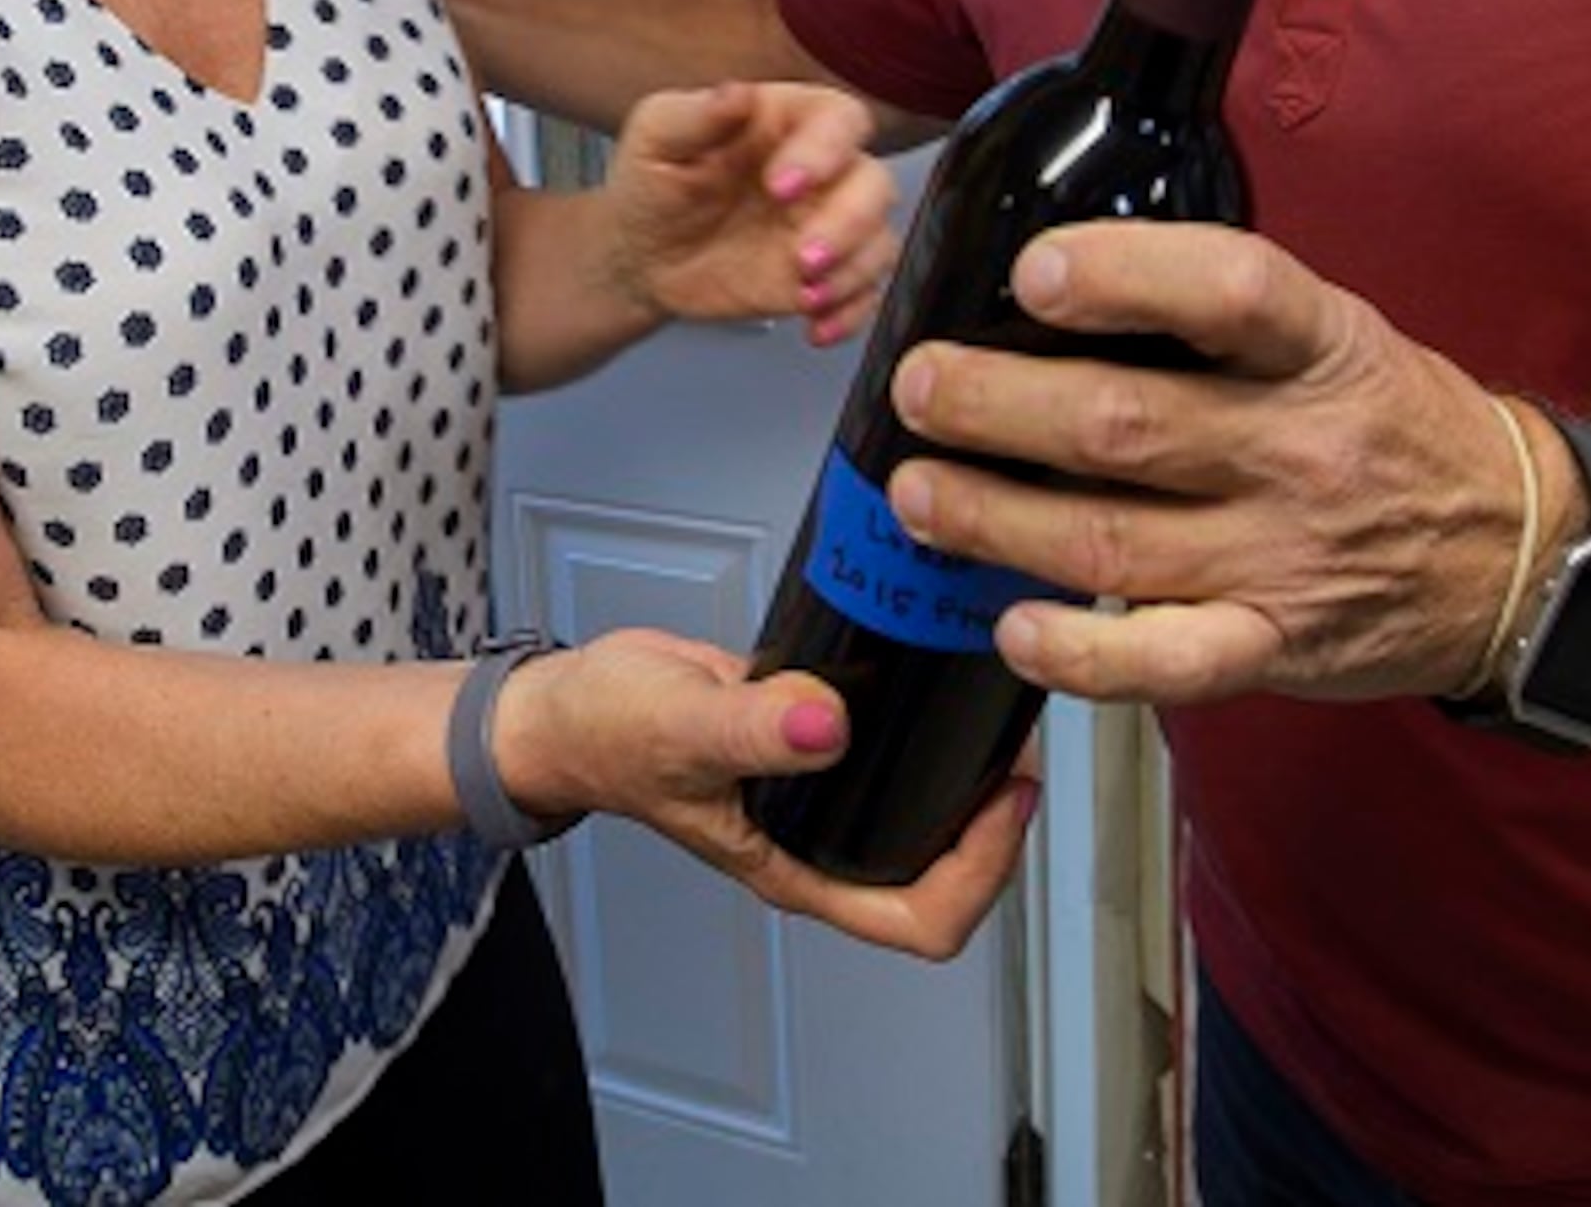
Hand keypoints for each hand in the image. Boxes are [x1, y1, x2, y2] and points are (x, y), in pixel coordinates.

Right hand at [502, 626, 1033, 960]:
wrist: (571, 702)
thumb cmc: (605, 737)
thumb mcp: (680, 729)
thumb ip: (753, 730)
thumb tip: (829, 725)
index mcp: (797, 869)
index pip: (917, 917)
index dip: (980, 872)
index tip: (1004, 798)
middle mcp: (821, 841)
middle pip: (945, 872)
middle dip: (996, 821)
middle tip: (1019, 749)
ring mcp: (822, 796)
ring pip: (927, 810)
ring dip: (970, 773)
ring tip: (1000, 712)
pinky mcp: (821, 742)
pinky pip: (896, 751)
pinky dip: (932, 726)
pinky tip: (946, 672)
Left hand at [601, 81, 898, 346]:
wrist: (639, 256)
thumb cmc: (652, 183)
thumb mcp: (656, 137)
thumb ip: (694, 115)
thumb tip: (736, 94)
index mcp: (786, 122)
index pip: (838, 119)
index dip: (825, 150)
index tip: (782, 185)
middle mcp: (820, 171)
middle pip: (873, 183)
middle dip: (849, 223)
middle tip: (803, 255)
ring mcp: (826, 225)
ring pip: (879, 240)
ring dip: (853, 271)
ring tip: (807, 294)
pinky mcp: (824, 276)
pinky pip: (863, 293)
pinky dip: (851, 313)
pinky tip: (816, 325)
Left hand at [883, 221, 1539, 705]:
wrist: (1515, 551)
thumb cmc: (1392, 426)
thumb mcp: (1334, 330)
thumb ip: (1215, 310)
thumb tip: (1055, 278)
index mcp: (1318, 346)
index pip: (1228, 289)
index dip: (1125, 278)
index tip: (1039, 272)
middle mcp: (1298, 448)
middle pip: (1125, 422)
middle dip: (996, 405)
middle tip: (921, 385)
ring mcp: (1283, 554)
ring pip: (1112, 540)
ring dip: (994, 519)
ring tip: (919, 491)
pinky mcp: (1272, 643)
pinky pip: (1166, 661)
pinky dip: (1081, 653)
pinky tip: (1015, 627)